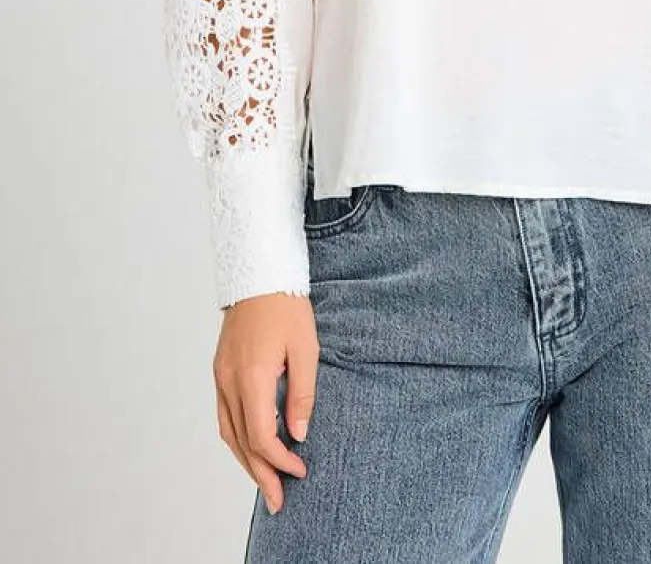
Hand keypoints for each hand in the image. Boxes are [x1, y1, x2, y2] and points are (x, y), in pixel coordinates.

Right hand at [213, 292, 318, 514]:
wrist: (257, 272)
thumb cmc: (286, 305)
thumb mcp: (306, 347)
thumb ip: (302, 392)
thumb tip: (299, 433)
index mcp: (252, 375)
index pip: (261, 435)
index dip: (280, 460)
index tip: (300, 470)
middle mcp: (229, 381)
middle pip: (241, 442)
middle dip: (260, 475)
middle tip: (277, 502)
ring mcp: (220, 376)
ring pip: (228, 433)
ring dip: (245, 462)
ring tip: (264, 484)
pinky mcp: (219, 371)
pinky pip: (224, 415)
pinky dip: (236, 439)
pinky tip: (250, 449)